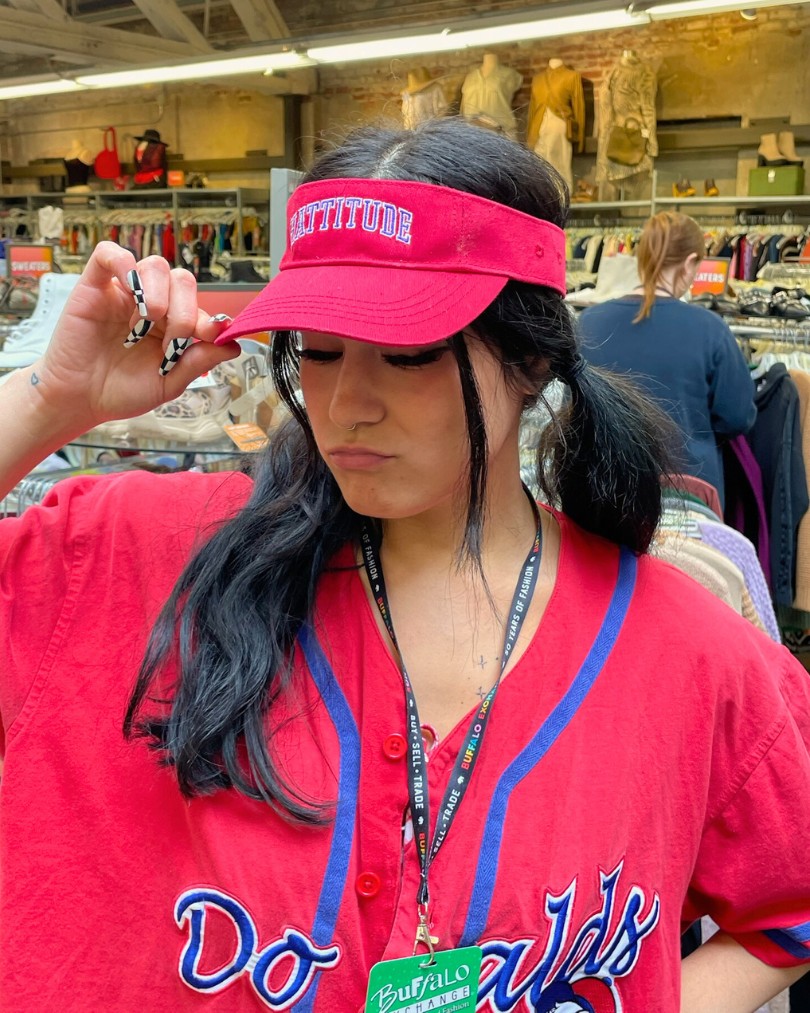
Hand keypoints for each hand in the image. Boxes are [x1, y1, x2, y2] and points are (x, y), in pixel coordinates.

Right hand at [31, 242, 241, 432]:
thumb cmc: (121, 391)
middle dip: (184, 310)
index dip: (209, 317)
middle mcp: (152, 304)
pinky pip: (109, 254)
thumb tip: (233, 346)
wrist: (81, 399)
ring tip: (145, 323)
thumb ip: (198, 363)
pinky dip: (122, 261)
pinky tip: (129, 290)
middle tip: (171, 340)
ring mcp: (124, 292)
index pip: (199, 305)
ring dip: (159, 293)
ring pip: (154, 265)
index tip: (209, 335)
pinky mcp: (94, 286)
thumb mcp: (168, 383)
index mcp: (172, 325)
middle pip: (182, 279)